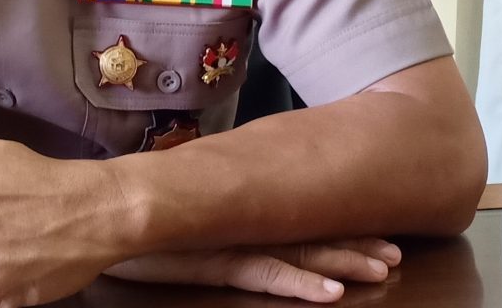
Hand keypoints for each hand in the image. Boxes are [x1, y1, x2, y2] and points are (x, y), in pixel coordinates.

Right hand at [104, 238, 401, 302]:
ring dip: (342, 260)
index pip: (298, 219)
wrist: (104, 210)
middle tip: (397, 252)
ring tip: (382, 267)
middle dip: (354, 243)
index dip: (339, 227)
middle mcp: (241, 224)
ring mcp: (229, 243)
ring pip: (297, 252)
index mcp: (240, 214)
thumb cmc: (143, 216)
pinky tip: (331, 291)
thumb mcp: (188, 216)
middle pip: (307, 233)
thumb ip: (219, 213)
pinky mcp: (212, 262)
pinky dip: (299, 281)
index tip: (380, 231)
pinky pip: (263, 274)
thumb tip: (242, 210)